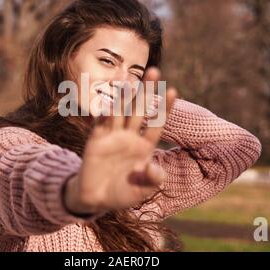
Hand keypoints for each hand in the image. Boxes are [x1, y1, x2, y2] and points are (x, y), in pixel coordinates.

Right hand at [64, 68, 176, 214]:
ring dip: (124, 96)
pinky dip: (105, 111)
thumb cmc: (123, 193)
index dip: (164, 107)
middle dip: (146, 91)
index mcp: (145, 146)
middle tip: (154, 70)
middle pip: (140, 109)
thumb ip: (152, 179)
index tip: (173, 90)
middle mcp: (130, 136)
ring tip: (128, 78)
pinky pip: (102, 122)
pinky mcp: (97, 139)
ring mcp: (113, 136)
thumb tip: (155, 168)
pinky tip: (110, 99)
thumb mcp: (142, 191)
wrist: (96, 199)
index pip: (157, 122)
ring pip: (120, 111)